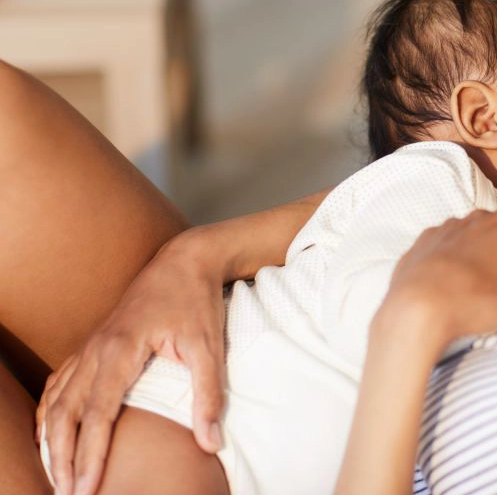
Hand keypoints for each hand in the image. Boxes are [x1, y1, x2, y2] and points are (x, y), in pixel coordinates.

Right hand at [36, 229, 227, 494]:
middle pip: (65, 412)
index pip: (97, 414)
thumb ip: (208, 395)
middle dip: (62, 456)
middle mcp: (96, 349)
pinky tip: (51, 433)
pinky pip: (61, 381)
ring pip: (56, 399)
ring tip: (58, 473)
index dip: (89, 455)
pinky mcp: (94, 344)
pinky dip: (50, 411)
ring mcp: (90, 346)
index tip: (86, 488)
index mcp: (120, 350)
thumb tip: (211, 442)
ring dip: (52, 438)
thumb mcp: (209, 346)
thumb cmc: (196, 302)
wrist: (184, 261)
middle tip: (68, 493)